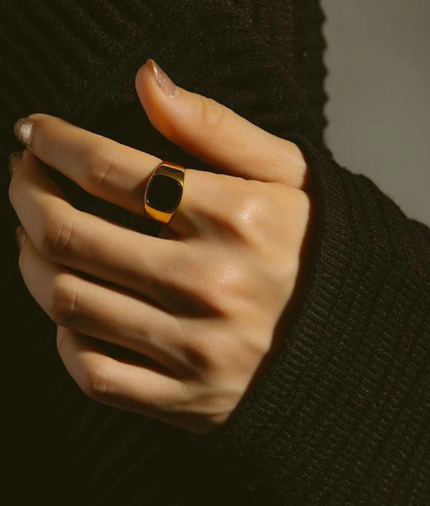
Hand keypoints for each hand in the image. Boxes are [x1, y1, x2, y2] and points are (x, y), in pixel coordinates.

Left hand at [8, 59, 311, 434]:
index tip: (35, 134)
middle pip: (75, 236)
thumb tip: (148, 81)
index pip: (113, 170)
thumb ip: (216, 126)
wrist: (349, 335)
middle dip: (28, 195)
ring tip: (34, 236)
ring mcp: (199, 351)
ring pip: (72, 303)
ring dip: (33, 261)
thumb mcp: (284, 174)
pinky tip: (70, 312)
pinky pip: (95, 374)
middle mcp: (214, 286)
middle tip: (23, 178)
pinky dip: (64, 339)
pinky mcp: (190, 399)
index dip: (57, 143)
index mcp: (237, 219)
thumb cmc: (310, 247)